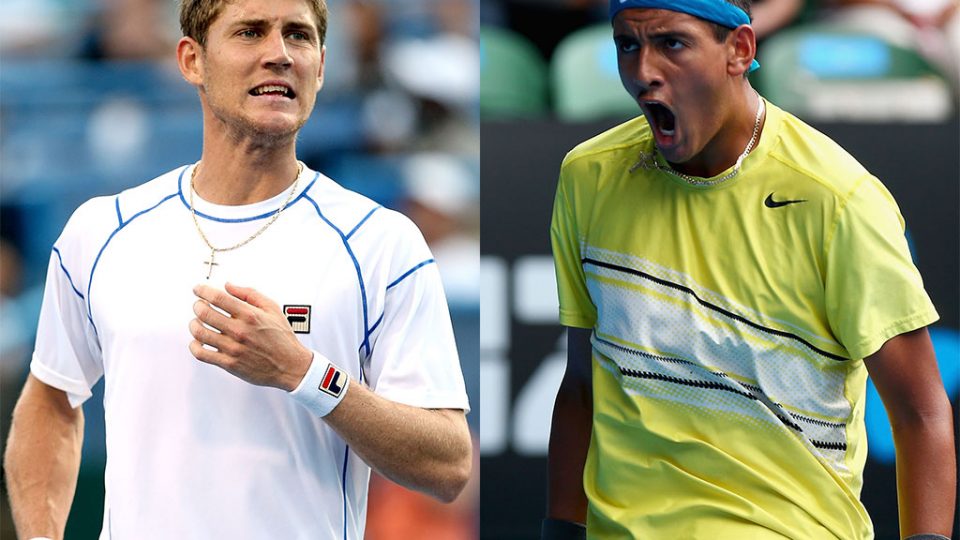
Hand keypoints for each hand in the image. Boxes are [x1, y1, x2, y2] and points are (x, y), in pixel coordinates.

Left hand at [188, 282, 311, 390]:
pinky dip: (194, 346)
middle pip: (204, 313)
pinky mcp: (229, 363)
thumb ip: (250, 294)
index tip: (198, 289)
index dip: (202, 291)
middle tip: (198, 305)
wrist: (290, 366)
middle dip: (197, 305)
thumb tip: (229, 286)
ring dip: (194, 324)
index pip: (218, 298)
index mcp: (250, 315)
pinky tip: (198, 342)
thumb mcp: (272, 308)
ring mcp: (233, 348)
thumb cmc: (283, 338)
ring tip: (197, 322)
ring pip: (200, 333)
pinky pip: (202, 354)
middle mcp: (240, 331)